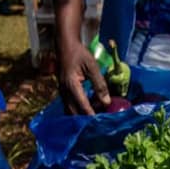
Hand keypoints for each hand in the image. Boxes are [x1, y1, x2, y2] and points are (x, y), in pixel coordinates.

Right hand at [53, 0, 108, 114]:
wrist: (65, 45)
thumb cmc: (79, 53)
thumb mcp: (92, 66)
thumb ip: (100, 84)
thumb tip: (107, 102)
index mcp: (72, 85)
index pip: (83, 105)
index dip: (92, 116)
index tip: (101, 123)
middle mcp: (64, 91)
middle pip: (75, 113)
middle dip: (86, 119)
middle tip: (99, 122)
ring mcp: (62, 92)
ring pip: (70, 111)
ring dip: (81, 116)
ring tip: (95, 117)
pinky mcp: (63, 92)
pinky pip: (69, 106)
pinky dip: (78, 111)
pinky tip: (88, 110)